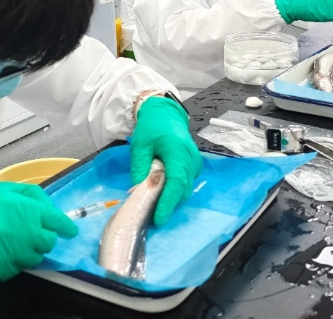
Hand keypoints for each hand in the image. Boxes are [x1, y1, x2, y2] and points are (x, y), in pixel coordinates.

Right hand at [0, 182, 77, 288]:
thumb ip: (23, 198)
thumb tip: (47, 209)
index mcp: (15, 204)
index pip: (51, 216)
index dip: (63, 225)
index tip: (70, 230)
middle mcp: (16, 227)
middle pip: (47, 239)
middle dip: (42, 239)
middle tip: (27, 236)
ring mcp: (9, 250)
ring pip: (35, 257)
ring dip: (27, 253)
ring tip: (6, 245)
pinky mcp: (0, 270)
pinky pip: (17, 269)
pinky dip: (12, 264)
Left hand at [129, 96, 201, 225]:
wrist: (166, 114)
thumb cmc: (152, 127)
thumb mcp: (140, 145)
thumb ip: (140, 168)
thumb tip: (138, 191)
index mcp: (178, 152)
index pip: (176, 182)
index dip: (168, 202)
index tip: (159, 218)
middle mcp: (191, 160)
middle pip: (182, 190)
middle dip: (167, 204)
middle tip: (149, 215)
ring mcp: (195, 164)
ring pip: (184, 190)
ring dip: (170, 199)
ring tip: (152, 204)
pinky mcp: (194, 168)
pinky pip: (185, 185)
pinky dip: (173, 192)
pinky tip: (160, 193)